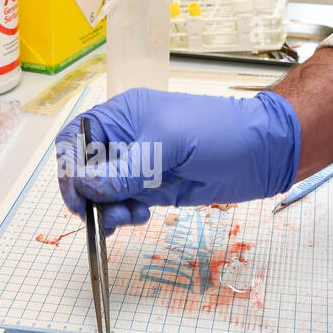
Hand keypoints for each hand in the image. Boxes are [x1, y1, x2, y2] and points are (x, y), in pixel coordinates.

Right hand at [55, 89, 300, 233]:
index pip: (75, 139)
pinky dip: (123, 216)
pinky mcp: (154, 189)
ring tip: (129, 216)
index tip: (77, 194)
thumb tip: (85, 188)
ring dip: (107, 210)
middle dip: (88, 195)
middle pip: (84, 171)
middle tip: (104, 213)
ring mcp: (139, 167)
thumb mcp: (168, 144)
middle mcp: (125, 140)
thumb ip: (124, 169)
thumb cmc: (220, 131)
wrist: (264, 152)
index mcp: (122, 116)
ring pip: (102, 194)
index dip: (68, 166)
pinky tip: (139, 216)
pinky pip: (123, 205)